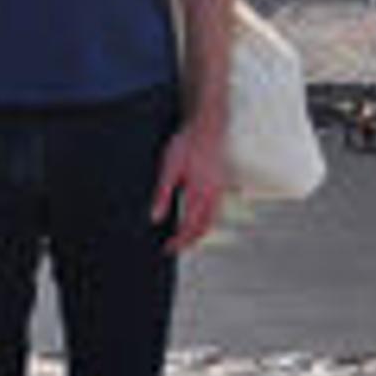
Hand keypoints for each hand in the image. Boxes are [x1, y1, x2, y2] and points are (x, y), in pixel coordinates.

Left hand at [152, 123, 228, 256]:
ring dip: (199, 232)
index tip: (167, 249)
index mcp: (199, 193)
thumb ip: (162, 195)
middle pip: (204, 228)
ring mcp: (219, 189)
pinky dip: (206, 220)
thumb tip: (155, 218)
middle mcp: (212, 195)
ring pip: (212, 220)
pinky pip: (216, 210)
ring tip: (185, 238)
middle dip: (190, 241)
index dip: (178, 242)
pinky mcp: (220, 184)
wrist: (207, 126)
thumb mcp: (168, 168)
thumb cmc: (187, 144)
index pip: (189, 227)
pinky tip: (198, 218)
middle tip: (175, 248)